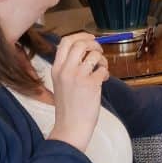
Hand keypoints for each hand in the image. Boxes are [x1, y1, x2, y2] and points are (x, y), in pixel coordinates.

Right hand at [48, 32, 107, 152]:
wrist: (71, 126)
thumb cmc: (68, 106)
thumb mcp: (61, 83)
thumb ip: (69, 67)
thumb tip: (87, 50)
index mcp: (56, 68)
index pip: (65, 42)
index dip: (80, 36)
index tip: (90, 37)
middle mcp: (65, 70)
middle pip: (81, 43)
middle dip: (94, 44)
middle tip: (99, 51)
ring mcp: (78, 76)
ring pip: (94, 55)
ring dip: (102, 59)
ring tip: (101, 69)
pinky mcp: (91, 84)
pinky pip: (103, 69)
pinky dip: (105, 72)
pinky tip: (102, 80)